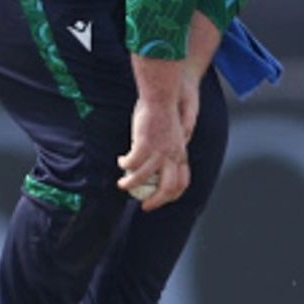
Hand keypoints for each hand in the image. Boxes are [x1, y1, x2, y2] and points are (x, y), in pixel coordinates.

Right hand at [118, 95, 190, 210]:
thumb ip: (168, 150)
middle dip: (155, 201)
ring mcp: (160, 151)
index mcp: (181, 154)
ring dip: (130, 184)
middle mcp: (173, 156)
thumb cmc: (164, 114)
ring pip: (144, 177)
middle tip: (143, 205)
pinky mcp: (145, 144)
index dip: (172, 196)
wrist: (162, 97)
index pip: (182, 182)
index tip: (160, 200)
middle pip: (168, 188)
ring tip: (121, 184)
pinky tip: (121, 161)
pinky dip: (125, 164)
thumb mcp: (171, 136)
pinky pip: (132, 162)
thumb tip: (158, 164)